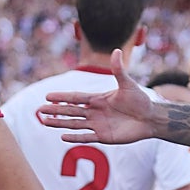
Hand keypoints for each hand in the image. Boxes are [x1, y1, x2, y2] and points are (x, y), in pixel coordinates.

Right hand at [37, 50, 155, 143]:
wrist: (150, 118)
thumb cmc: (140, 100)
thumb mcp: (128, 84)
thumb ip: (119, 70)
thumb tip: (116, 50)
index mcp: (98, 99)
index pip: (75, 97)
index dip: (62, 97)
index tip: (48, 96)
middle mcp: (95, 111)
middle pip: (70, 111)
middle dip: (55, 111)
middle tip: (39, 110)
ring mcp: (98, 124)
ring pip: (74, 124)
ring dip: (60, 123)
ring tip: (45, 122)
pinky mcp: (103, 136)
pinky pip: (86, 137)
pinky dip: (75, 138)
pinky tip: (62, 137)